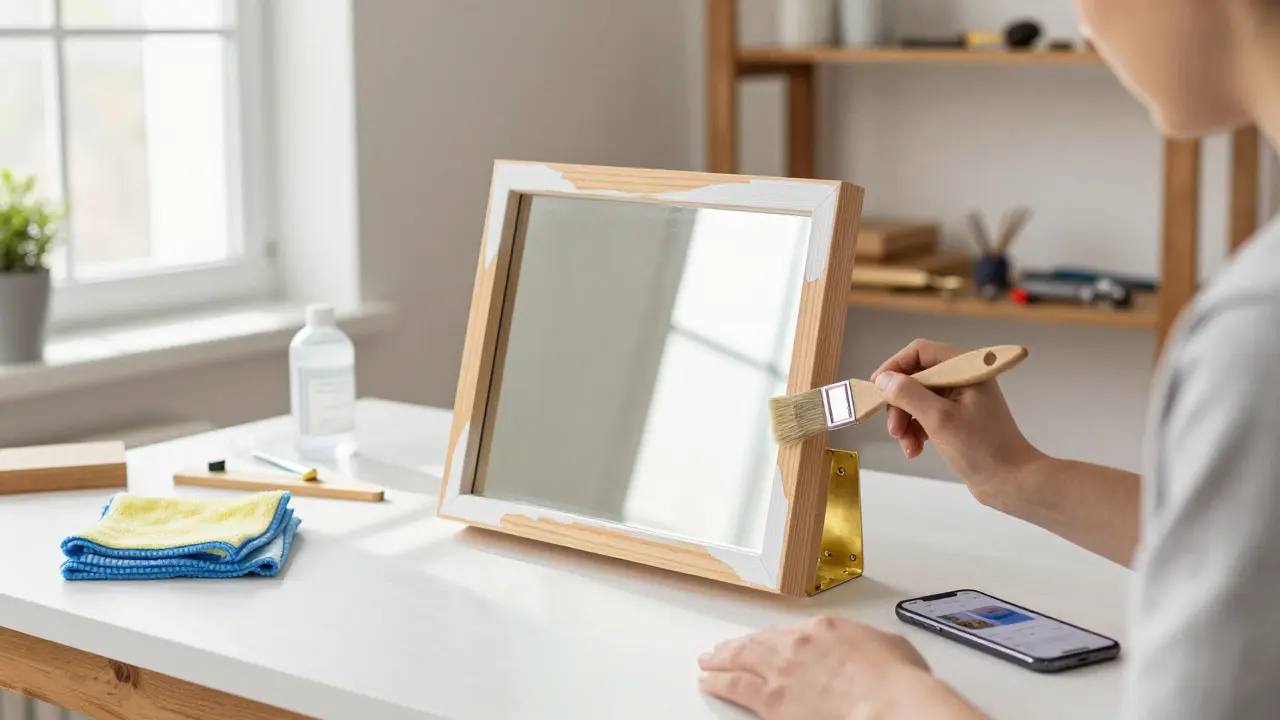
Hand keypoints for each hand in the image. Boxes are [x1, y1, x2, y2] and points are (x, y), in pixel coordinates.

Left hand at [698, 616, 936, 719]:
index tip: (768, 644)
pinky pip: (735, 687)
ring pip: (740, 660)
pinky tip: (709, 682)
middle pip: (759, 641)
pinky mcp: (772, 701)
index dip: (775, 640)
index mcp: (824, 628)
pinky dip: (718, 683)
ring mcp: (781, 671)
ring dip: (721, 660)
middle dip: (739, 645)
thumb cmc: (895, 681)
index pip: (790, 632)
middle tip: (723, 649)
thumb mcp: (890, 646)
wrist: (888, 702)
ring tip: (708, 663)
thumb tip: (874, 650)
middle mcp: (797, 644)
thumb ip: (870, 644)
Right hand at [870, 339, 1042, 505]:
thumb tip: (883, 379)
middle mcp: (962, 378)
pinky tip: (915, 449)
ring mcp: (960, 399)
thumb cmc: (983, 448)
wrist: (1012, 482)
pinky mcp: (957, 419)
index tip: (876, 389)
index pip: (920, 352)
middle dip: (899, 404)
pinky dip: (916, 431)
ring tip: (907, 446)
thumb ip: (908, 394)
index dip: (894, 368)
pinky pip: (925, 416)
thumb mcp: (939, 419)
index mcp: (965, 368)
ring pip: (916, 399)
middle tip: (894, 430)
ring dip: (905, 421)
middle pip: (915, 378)